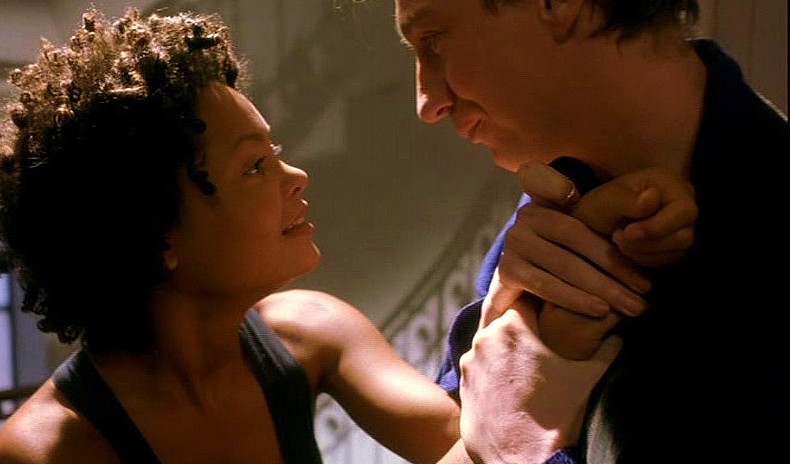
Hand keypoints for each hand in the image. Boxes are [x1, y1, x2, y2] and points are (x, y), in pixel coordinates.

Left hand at [459, 294, 621, 463]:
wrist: (527, 462)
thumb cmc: (559, 416)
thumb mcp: (590, 377)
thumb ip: (607, 349)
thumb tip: (618, 337)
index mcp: (512, 328)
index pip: (526, 303)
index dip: (541, 309)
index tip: (552, 320)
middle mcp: (483, 341)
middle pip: (506, 327)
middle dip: (523, 335)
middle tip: (544, 350)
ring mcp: (468, 367)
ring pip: (490, 351)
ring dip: (506, 359)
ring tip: (529, 377)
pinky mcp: (462, 391)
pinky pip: (479, 376)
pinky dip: (493, 381)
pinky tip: (512, 395)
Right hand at [486, 202, 649, 325]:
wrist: (517, 291)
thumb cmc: (555, 259)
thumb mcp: (574, 234)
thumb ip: (597, 216)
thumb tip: (646, 200)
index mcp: (546, 202)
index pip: (585, 222)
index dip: (613, 242)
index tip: (643, 261)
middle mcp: (526, 217)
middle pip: (578, 241)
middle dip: (616, 268)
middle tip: (646, 290)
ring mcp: (513, 243)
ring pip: (566, 266)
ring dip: (603, 287)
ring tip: (632, 305)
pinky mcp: (507, 270)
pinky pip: (547, 285)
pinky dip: (576, 299)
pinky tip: (601, 310)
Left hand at [573, 167, 696, 266]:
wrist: (596, 220)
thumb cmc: (602, 204)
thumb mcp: (607, 200)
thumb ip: (628, 199)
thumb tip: (653, 197)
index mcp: (670, 182)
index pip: (684, 211)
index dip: (657, 227)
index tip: (627, 232)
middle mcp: (684, 202)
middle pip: (684, 235)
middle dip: (647, 242)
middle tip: (618, 237)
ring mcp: (683, 224)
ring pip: (679, 250)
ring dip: (644, 251)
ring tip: (621, 241)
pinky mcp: (676, 243)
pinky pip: (671, 259)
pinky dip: (646, 258)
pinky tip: (630, 249)